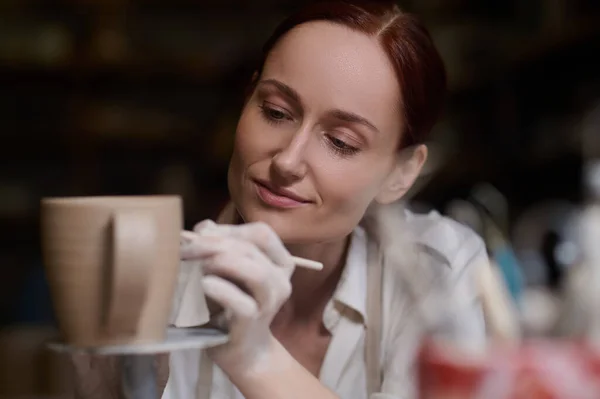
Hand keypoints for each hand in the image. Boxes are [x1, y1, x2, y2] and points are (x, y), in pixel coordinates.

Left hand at [180, 220, 294, 376]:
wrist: (242, 350)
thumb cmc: (232, 305)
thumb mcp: (227, 271)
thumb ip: (219, 245)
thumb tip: (204, 227)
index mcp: (279, 263)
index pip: (262, 233)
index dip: (231, 229)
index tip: (203, 236)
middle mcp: (281, 280)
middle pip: (253, 248)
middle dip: (216, 243)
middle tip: (187, 249)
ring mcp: (269, 303)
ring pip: (257, 273)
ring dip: (223, 262)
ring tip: (199, 266)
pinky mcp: (252, 323)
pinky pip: (241, 303)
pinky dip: (221, 290)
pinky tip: (204, 284)